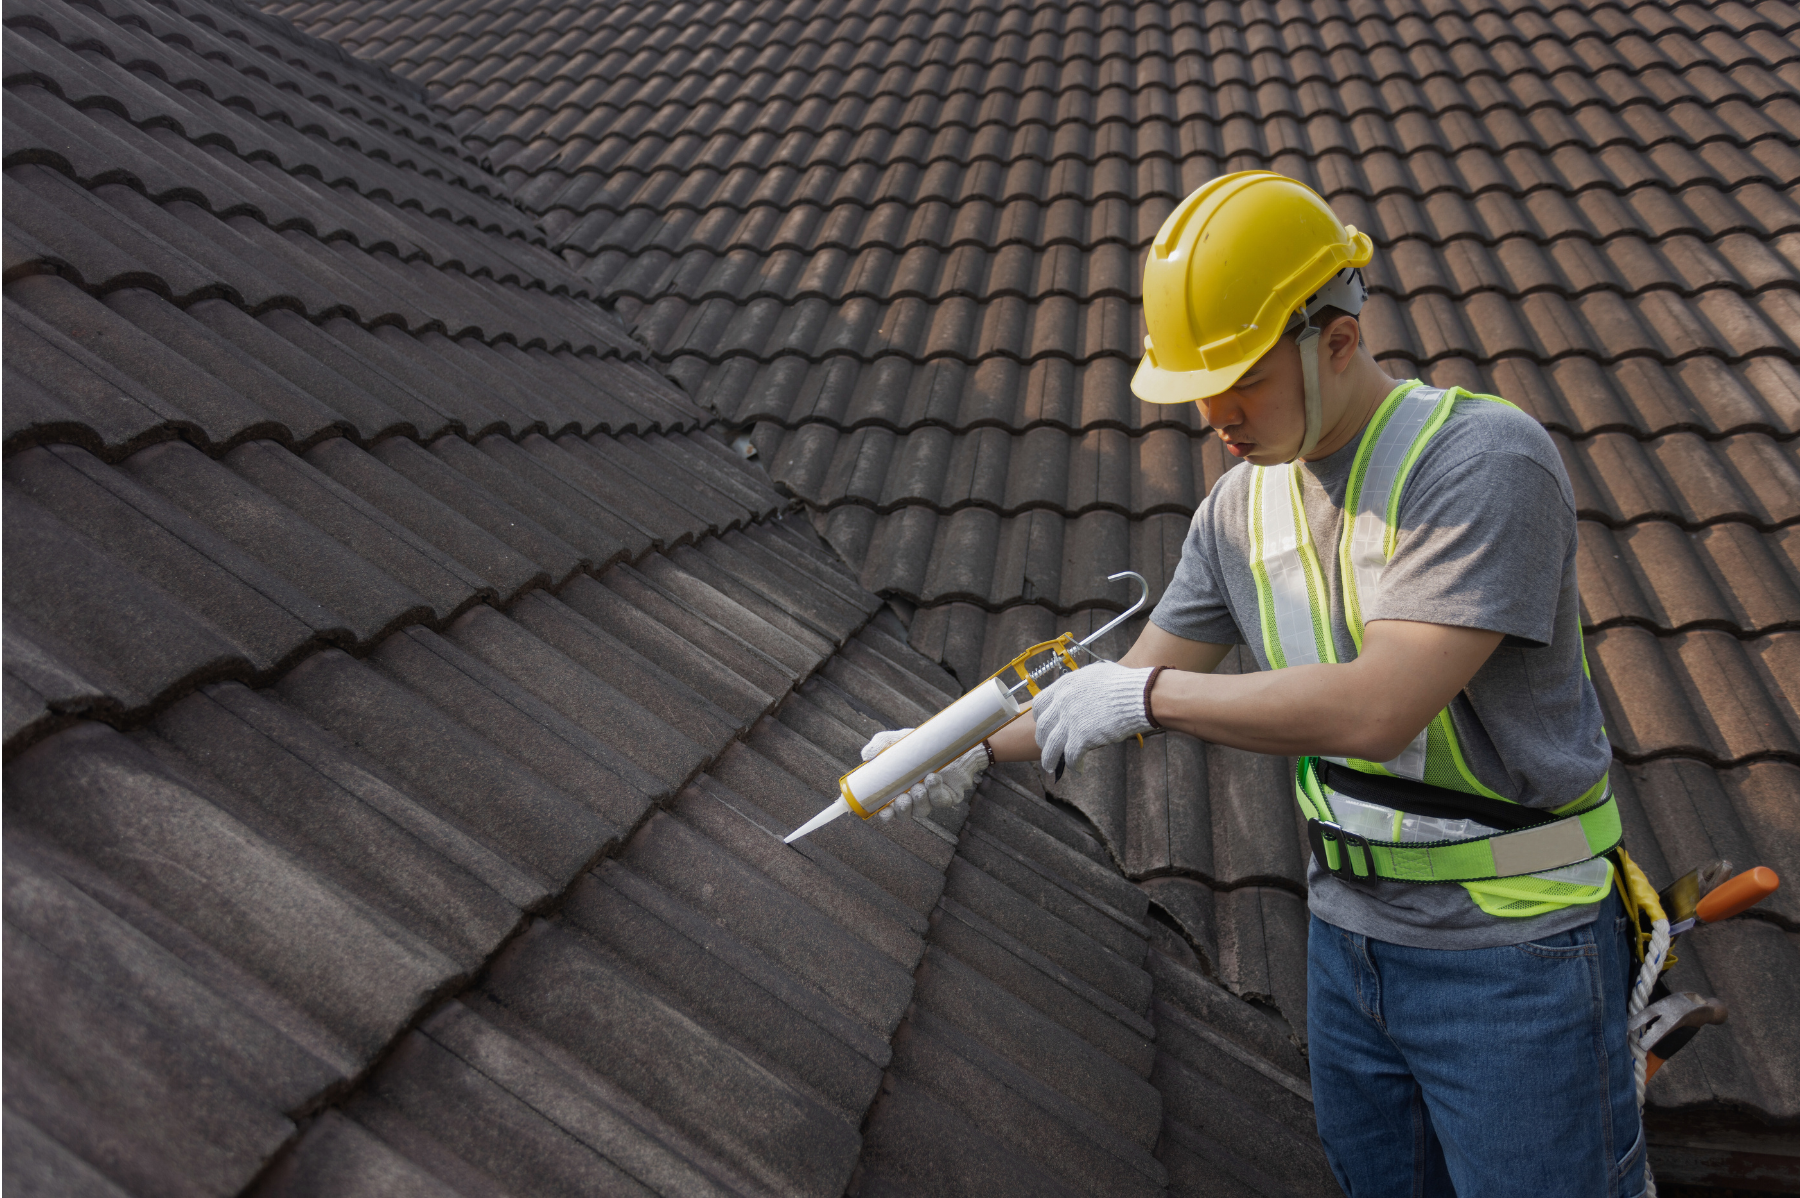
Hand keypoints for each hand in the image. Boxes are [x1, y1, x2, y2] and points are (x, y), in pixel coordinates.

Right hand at [859, 730, 989, 820]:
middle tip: (902, 799)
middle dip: (902, 810)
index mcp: (900, 789)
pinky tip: (933, 778)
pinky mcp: (949, 796)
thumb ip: (880, 745)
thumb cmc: (923, 744)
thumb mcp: (899, 740)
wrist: (952, 739)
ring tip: (918, 786)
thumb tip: (866, 757)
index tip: (884, 813)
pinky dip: (935, 791)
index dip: (886, 815)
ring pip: (922, 810)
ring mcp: (932, 798)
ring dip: (918, 801)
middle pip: (905, 815)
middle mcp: (915, 798)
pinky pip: (941, 800)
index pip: (890, 810)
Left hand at [1031, 661, 1154, 775]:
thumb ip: (1079, 684)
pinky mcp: (1082, 737)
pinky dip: (1074, 765)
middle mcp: (1063, 702)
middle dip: (1043, 740)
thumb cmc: (1122, 683)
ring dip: (1050, 759)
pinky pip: (1071, 756)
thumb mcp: (1094, 674)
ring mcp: (1071, 721)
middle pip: (1044, 728)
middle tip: (1047, 747)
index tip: (1043, 725)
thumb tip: (1078, 688)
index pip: (1040, 704)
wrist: (1137, 695)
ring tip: (1051, 766)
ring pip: (1052, 746)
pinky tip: (1078, 769)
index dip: (1040, 718)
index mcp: (1064, 686)